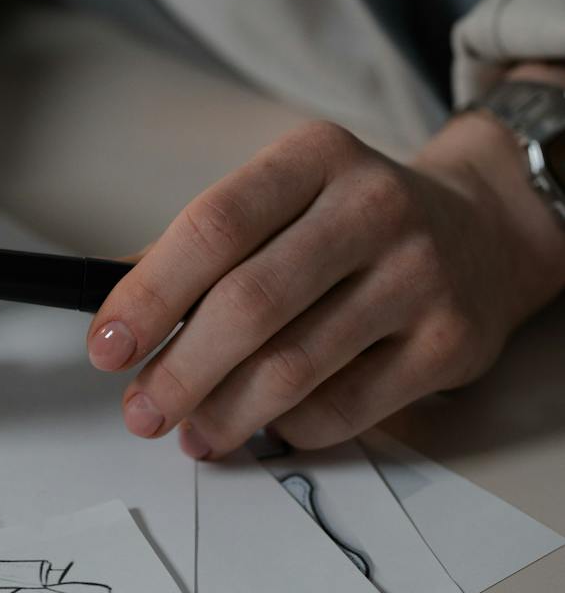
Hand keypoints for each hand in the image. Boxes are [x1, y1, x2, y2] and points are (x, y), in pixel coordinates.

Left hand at [86, 115, 564, 455]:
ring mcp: (419, 276)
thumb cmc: (354, 222)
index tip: (107, 348)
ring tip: (190, 434)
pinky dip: (290, 428)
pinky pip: (344, 407)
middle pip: (251, 304)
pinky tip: (265, 427)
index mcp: (315, 158)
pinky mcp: (448, 343)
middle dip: (180, 371)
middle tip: (141, 411)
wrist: (486, 230)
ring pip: (296, 367)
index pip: (214, 225)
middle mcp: (373, 208)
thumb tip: (120, 319)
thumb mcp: (287, 198)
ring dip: (226, 414)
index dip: (149, 294)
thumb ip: (205, 249)